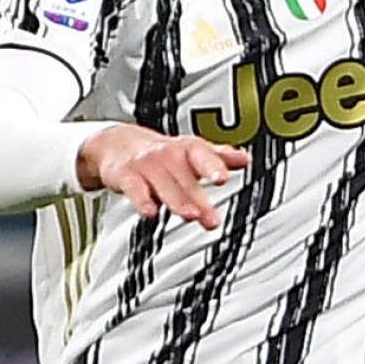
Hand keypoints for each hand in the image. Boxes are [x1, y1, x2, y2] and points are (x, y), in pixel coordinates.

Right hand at [79, 124, 249, 230]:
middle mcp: (168, 155)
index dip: (214, 166)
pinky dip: (142, 200)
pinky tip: (150, 212)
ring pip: (163, 184)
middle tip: (212, 219)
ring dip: (177, 200)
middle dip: (199, 199)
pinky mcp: (126, 176)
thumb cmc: (162, 153)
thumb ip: (219, 157)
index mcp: (188, 150)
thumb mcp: (192, 151)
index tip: (222, 178)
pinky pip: (134, 188)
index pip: (203, 156)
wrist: (117, 143)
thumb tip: (246, 159)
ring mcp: (146, 165)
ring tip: (190, 216)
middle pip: (185, 178)